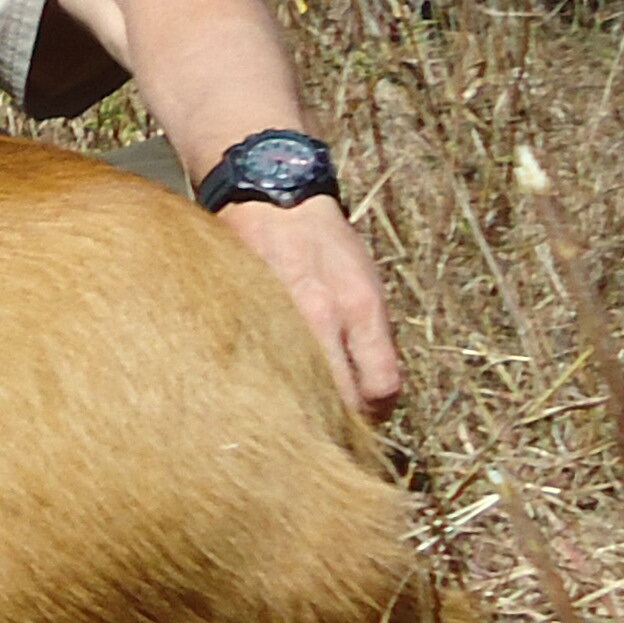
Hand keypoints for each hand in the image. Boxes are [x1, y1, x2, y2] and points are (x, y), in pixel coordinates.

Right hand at [219, 193, 402, 420]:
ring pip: (297, 393)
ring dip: (301, 407)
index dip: (378, 411)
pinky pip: (258, 370)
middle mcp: (320, 317)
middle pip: (340, 402)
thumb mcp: (365, 281)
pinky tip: (265, 382)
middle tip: (334, 425)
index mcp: (359, 307)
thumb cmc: (322, 240)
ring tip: (298, 408)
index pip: (381, 387)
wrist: (269, 197)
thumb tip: (374, 393)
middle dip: (342, 421)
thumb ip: (370, 334)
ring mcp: (276, 320)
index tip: (368, 414)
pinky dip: (264, 384)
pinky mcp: (242, 319)